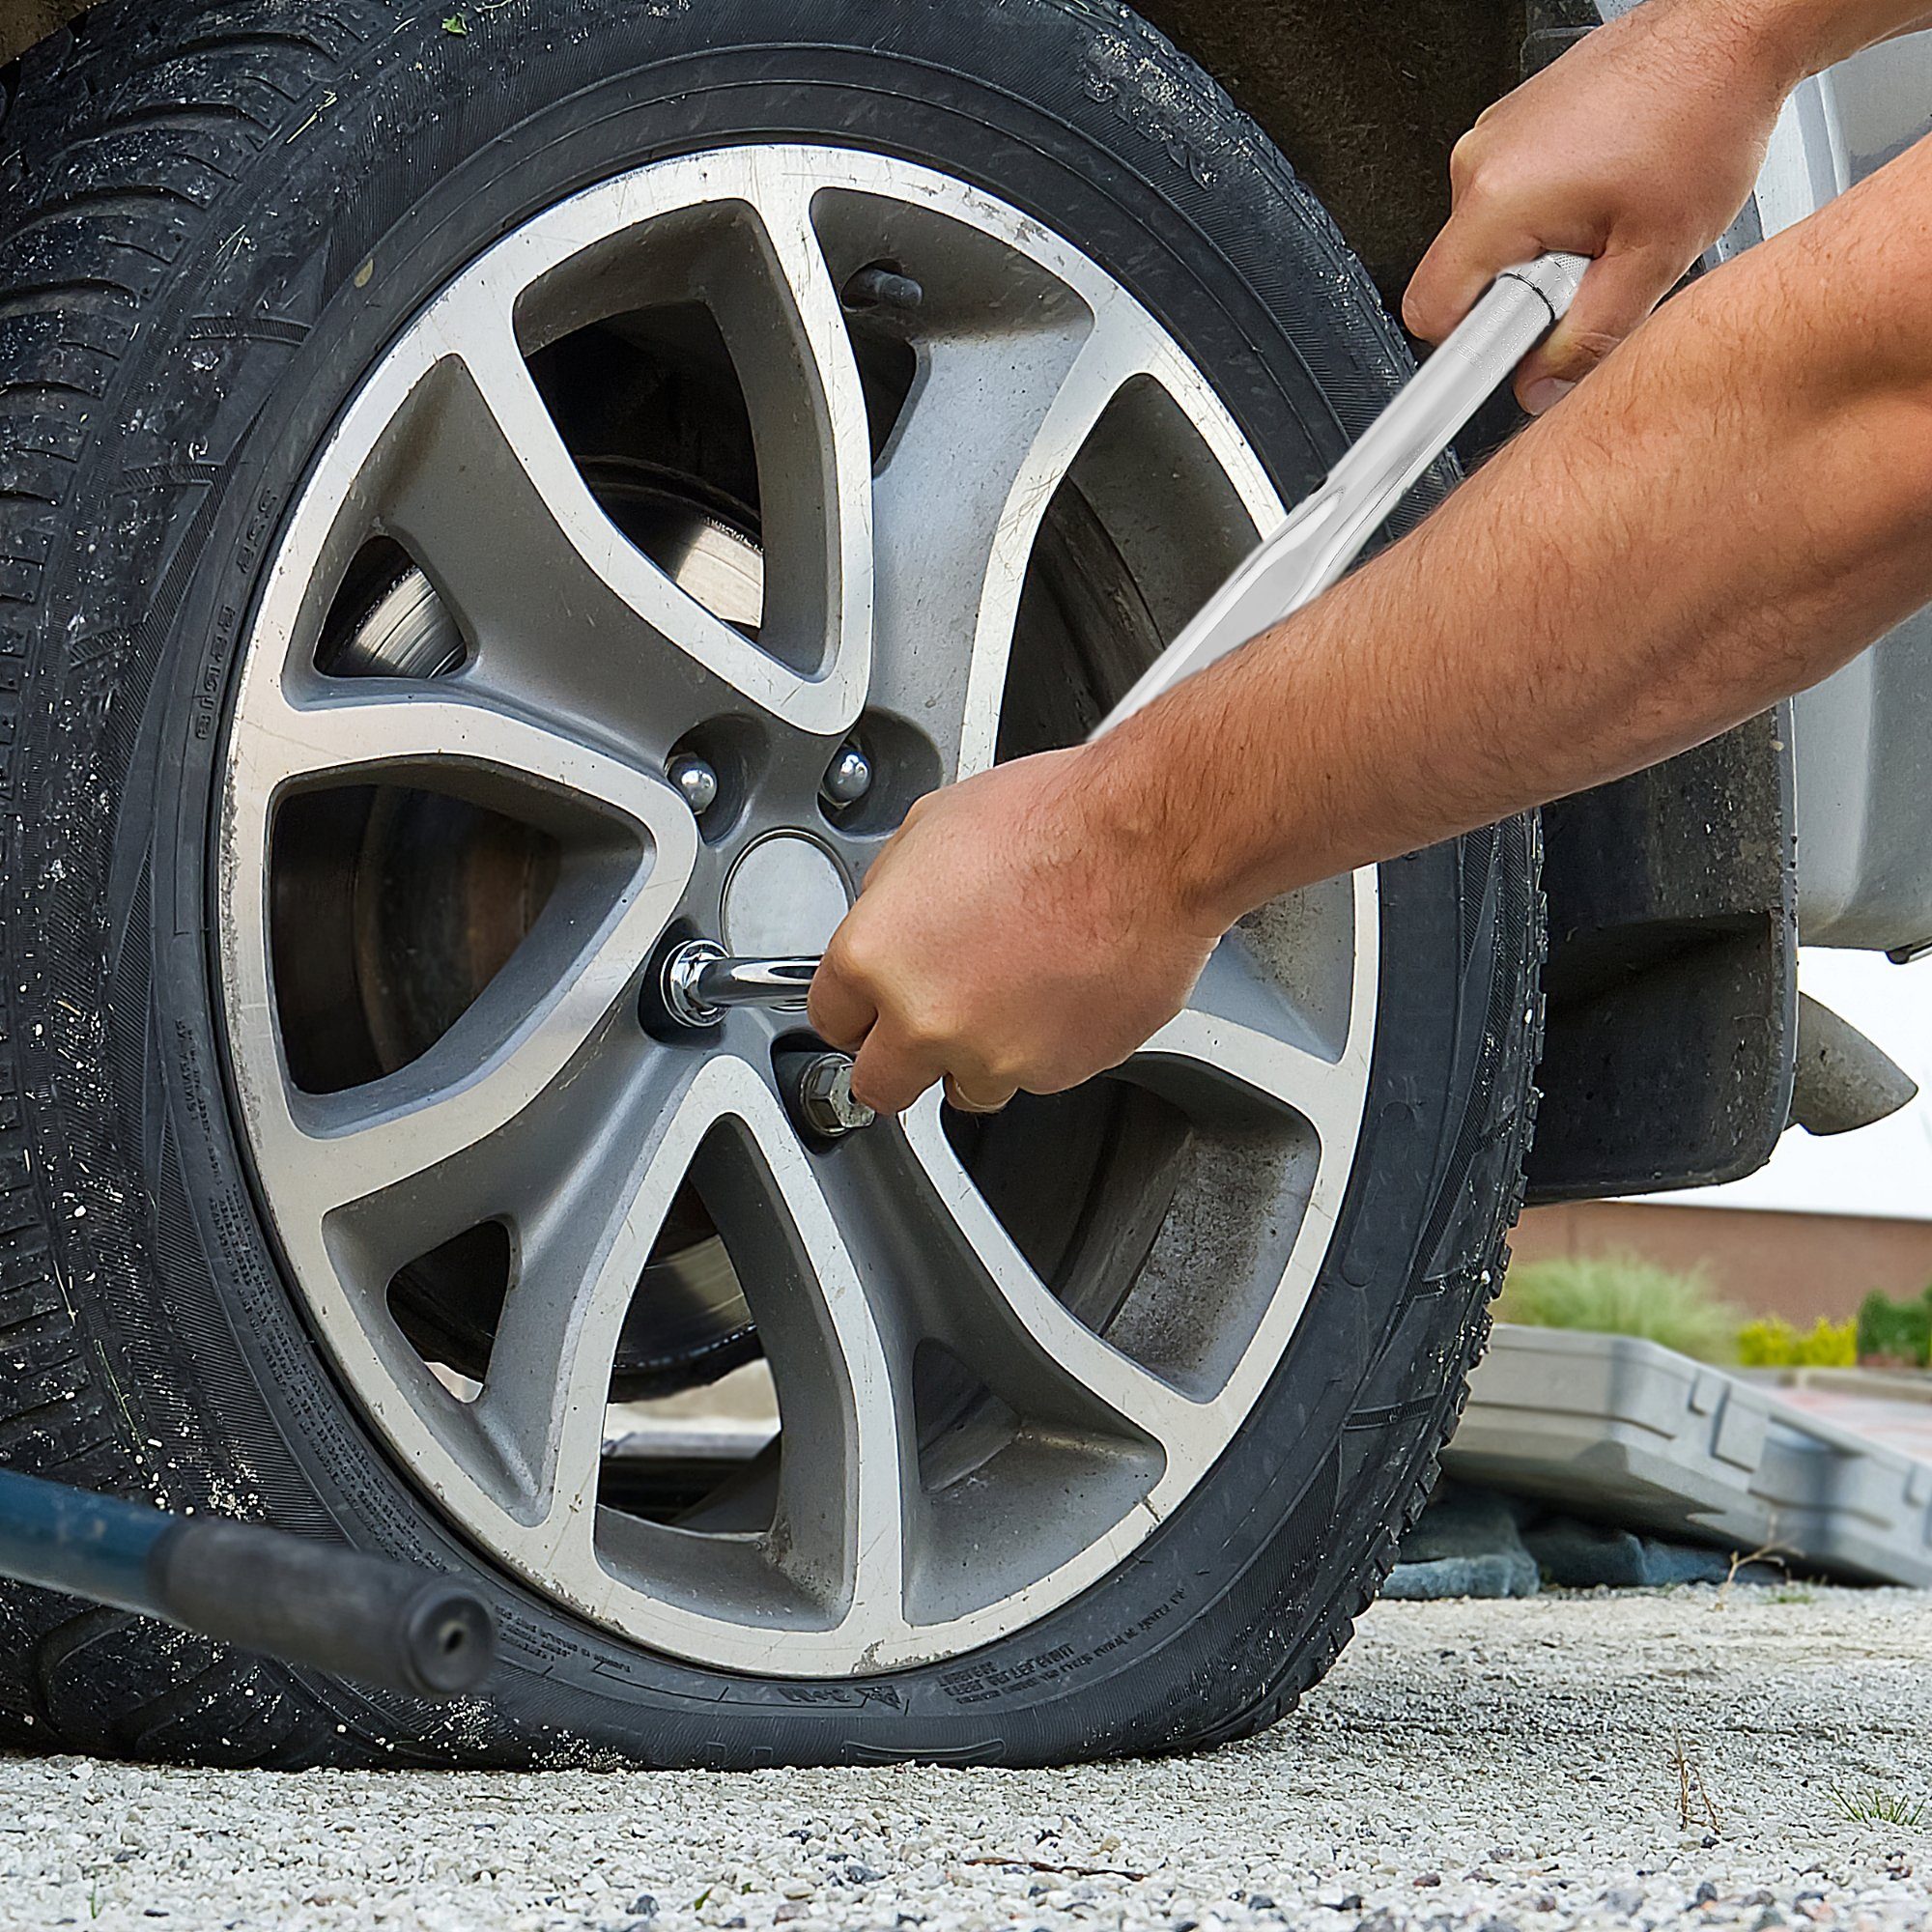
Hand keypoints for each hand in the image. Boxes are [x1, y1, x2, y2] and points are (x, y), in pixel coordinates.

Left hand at [808, 749, 1222, 1116]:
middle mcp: (925, 1018)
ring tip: (1012, 993)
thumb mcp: (931, 826)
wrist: (1146, 844)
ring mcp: (992, 1055)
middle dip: (896, 1059)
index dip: (854, 1009)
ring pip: (963, 1089)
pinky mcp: (1056, 1072)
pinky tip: (1060, 990)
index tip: (870, 1010)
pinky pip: (1032, 1076)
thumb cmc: (1053, 821)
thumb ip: (891, 894)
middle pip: (878, 1084)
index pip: (831, 1018)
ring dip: (975, 1056)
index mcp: (875, 956)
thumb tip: (888, 916)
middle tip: (925, 1026)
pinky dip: (1041, 1046)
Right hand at [1403, 0, 1800, 410]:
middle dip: (1521, 297)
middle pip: (1463, 279)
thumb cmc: (1702, 114)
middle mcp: (1481, 162)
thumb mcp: (1655, 255)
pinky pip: (1509, 199)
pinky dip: (1550, 214)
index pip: (1431, 313)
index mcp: (1499, 199)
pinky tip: (1606, 191)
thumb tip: (1543, 387)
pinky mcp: (1514, 123)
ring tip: (1608, 221)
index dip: (1468, 353)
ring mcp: (1494, 136)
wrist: (1727, 31)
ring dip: (1541, 254)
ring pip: (1490, 241)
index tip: (1504, 361)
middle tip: (1590, 273)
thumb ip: (1589, 338)